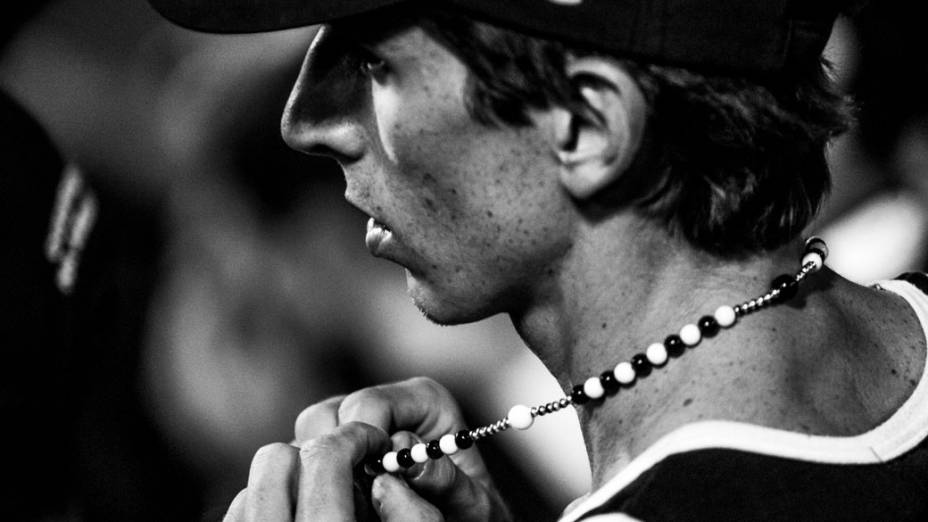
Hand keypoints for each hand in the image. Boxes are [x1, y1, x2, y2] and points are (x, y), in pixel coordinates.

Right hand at [224, 377, 511, 520]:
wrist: (466, 521)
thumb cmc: (474, 512)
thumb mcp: (472, 502)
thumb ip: (445, 479)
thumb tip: (408, 455)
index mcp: (424, 400)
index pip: (369, 404)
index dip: (363, 443)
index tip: (375, 482)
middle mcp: (387, 404)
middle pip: (329, 414)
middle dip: (338, 455)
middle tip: (359, 497)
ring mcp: (357, 424)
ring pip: (310, 433)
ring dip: (325, 468)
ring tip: (356, 502)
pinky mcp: (338, 447)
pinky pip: (307, 455)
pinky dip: (318, 478)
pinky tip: (345, 503)